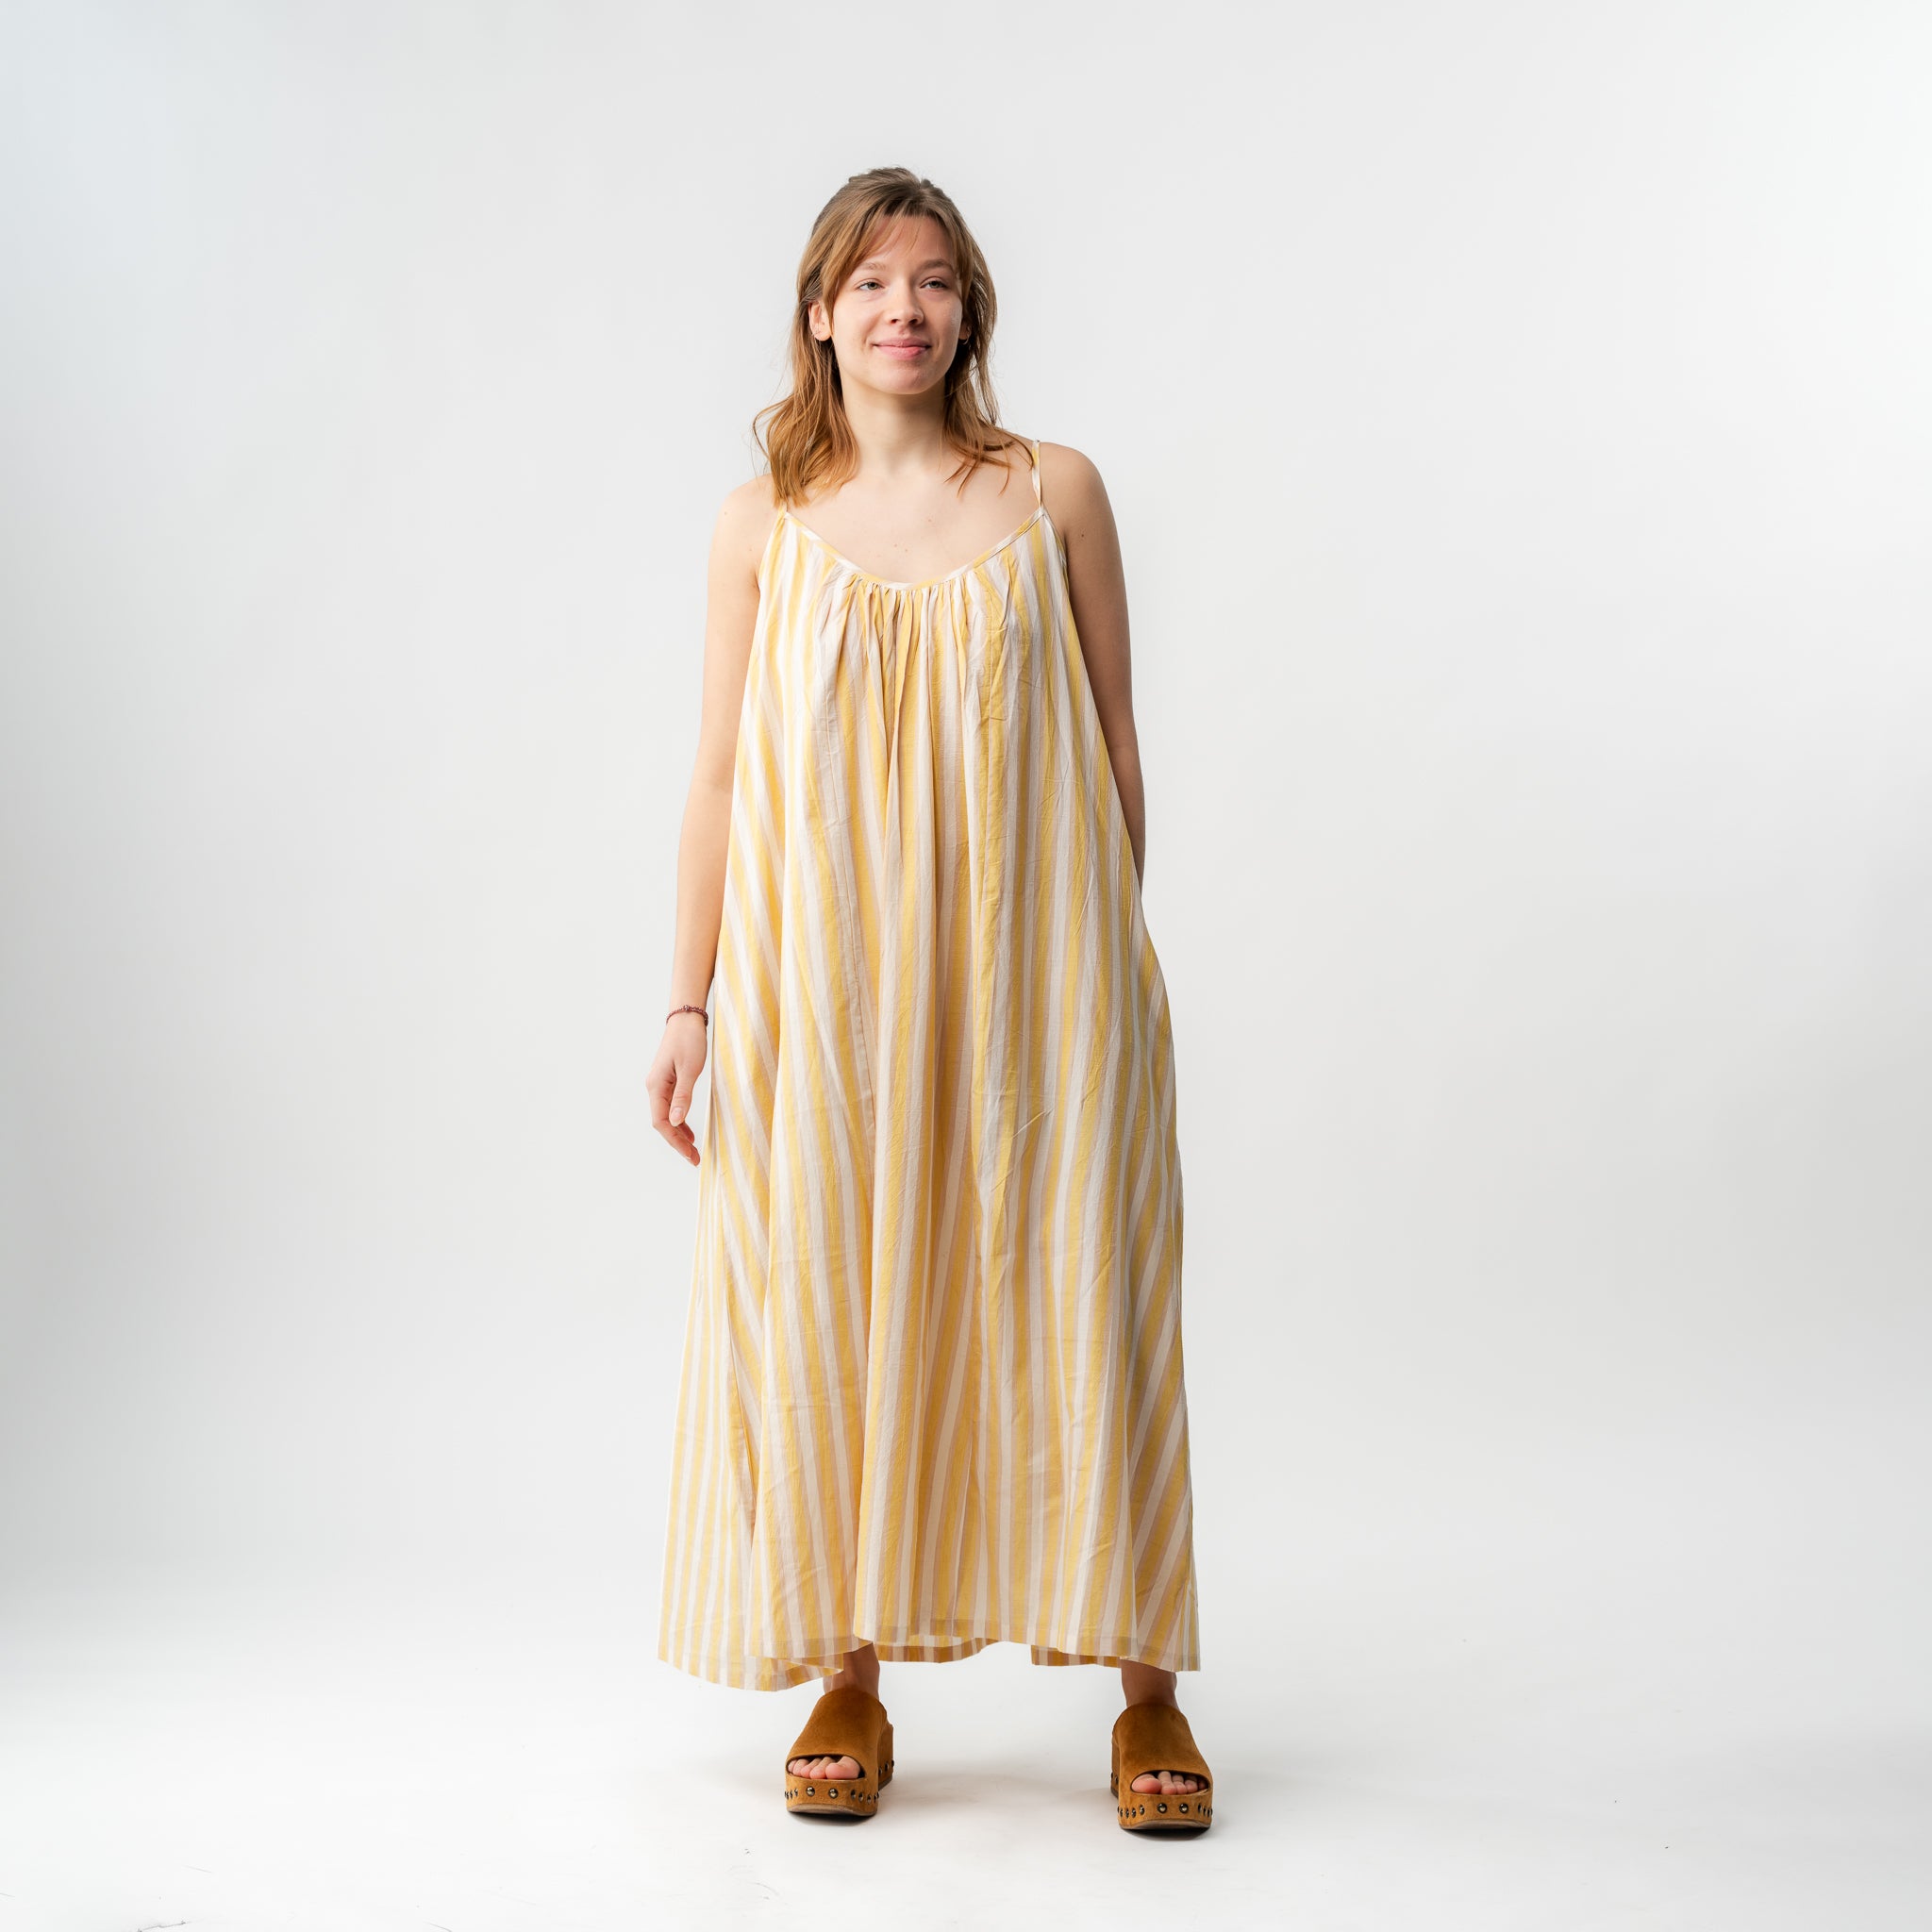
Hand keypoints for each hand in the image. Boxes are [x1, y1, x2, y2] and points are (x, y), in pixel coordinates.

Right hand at [649, 1013, 708, 1165]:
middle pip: (662, 1123)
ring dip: (678, 1134)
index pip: (661, 1122)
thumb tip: (676, 1121)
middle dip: (677, 1142)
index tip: (689, 1154)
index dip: (674, 1141)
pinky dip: (679, 1121)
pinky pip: (670, 1107)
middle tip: (694, 1158)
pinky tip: (688, 1131)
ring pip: (666, 1116)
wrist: (686, 1018)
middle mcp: (654, 1088)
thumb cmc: (689, 1040)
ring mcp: (660, 1085)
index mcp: (656, 1086)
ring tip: (692, 1150)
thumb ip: (683, 1096)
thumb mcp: (690, 1069)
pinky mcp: (668, 1081)